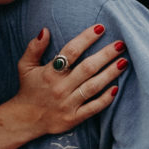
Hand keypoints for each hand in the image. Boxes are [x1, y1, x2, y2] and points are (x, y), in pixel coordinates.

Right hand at [9, 24, 125, 138]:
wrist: (25, 120)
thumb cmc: (29, 89)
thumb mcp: (25, 66)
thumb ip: (34, 48)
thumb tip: (45, 30)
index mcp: (49, 73)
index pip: (71, 51)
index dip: (86, 38)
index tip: (101, 28)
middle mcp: (60, 87)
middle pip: (87, 68)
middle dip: (106, 55)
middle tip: (120, 44)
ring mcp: (68, 103)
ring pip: (93, 86)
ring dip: (110, 73)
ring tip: (124, 62)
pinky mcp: (73, 118)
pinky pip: (93, 108)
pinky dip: (105, 99)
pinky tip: (116, 88)